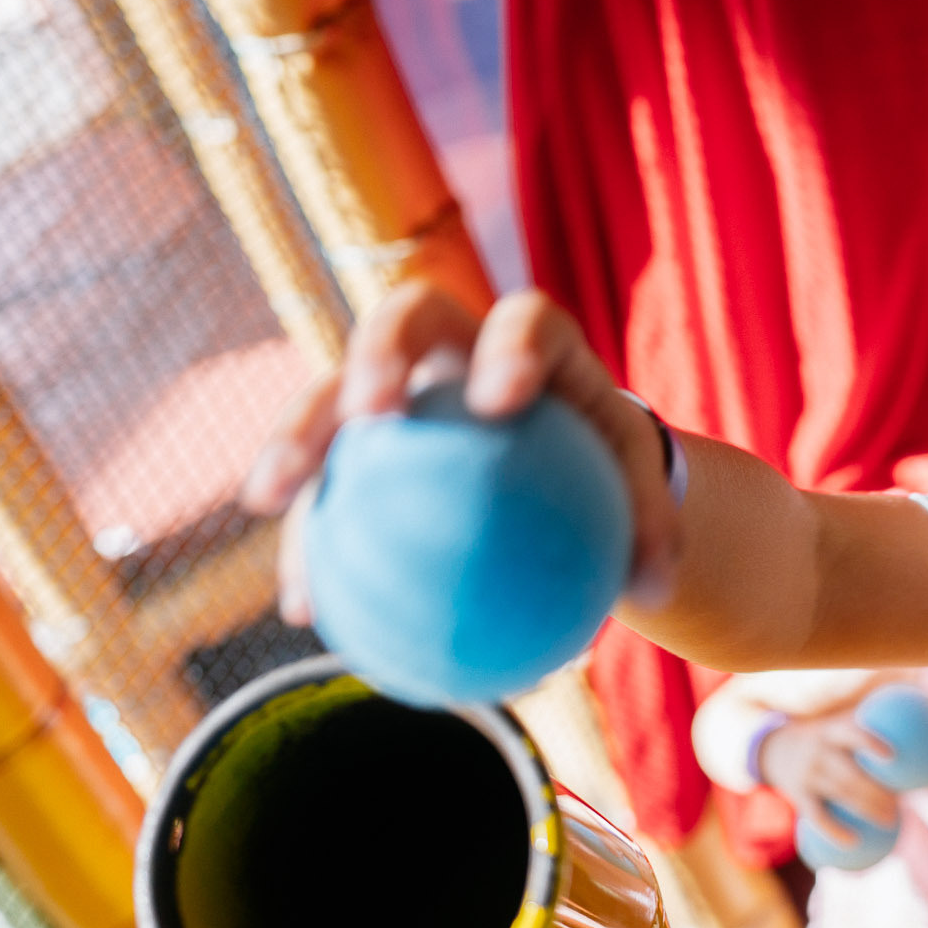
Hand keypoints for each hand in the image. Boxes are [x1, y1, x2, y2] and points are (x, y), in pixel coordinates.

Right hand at [241, 283, 682, 622]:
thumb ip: (652, 533)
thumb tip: (656, 591)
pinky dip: (310, 542)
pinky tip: (305, 606)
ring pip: (332, 393)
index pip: (524, 320)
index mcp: (532, 341)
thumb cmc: (609, 480)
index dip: (510, 344)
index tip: (499, 401)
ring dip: (296, 436)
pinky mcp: (356, 442)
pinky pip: (323, 486)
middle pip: (400, 321)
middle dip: (377, 354)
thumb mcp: (639, 502)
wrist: (565, 480)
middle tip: (368, 411)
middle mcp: (453, 345)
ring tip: (271, 497)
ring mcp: (396, 386)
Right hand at [759, 714, 899, 851]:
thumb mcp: (839, 723)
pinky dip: (834, 831)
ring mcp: (808, 774)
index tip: (893, 756)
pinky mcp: (798, 795)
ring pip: (840, 795)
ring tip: (891, 822)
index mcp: (831, 731)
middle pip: (849, 774)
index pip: (851, 734)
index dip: (870, 744)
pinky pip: (818, 817)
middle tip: (899, 804)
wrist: (776, 747)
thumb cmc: (823, 736)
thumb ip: (871, 723)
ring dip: (867, 810)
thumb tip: (918, 723)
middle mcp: (818, 752)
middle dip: (876, 791)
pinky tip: (855, 843)